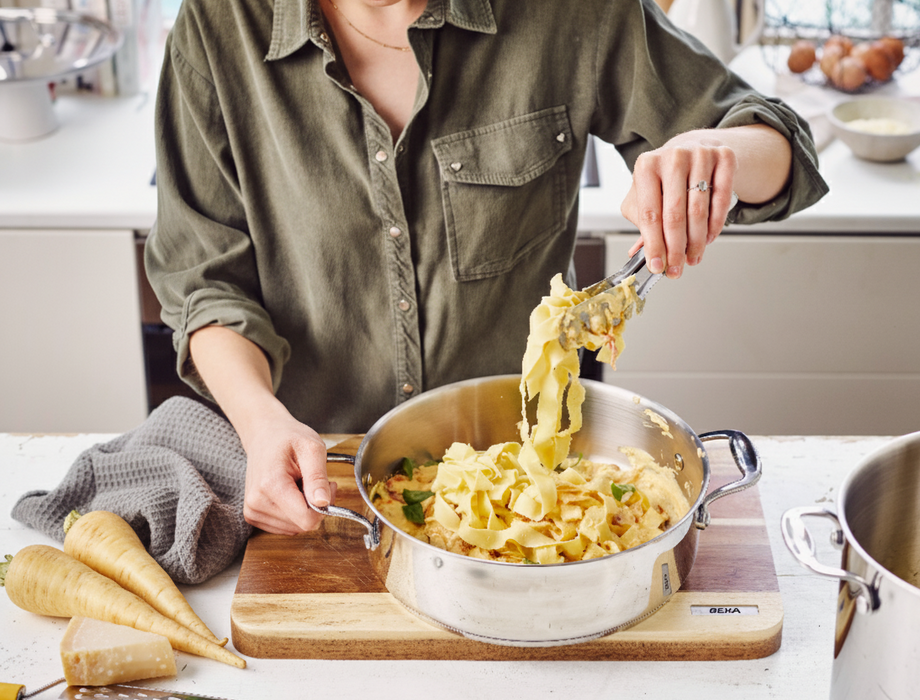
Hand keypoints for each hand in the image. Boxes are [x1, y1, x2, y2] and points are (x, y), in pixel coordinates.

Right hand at [240, 404, 337, 533]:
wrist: (264, 435)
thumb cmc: (288, 438)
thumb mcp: (312, 448)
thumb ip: (317, 477)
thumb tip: (323, 503)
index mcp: (271, 485)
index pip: (306, 519)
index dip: (324, 506)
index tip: (326, 485)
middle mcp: (256, 502)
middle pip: (302, 525)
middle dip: (315, 506)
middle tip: (314, 481)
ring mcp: (252, 511)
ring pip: (295, 528)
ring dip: (304, 510)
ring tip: (300, 483)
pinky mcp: (252, 516)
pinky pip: (285, 527)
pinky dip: (293, 513)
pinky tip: (290, 492)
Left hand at [621, 129, 737, 279]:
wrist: (692, 146)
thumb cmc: (665, 177)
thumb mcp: (645, 194)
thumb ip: (642, 222)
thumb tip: (639, 253)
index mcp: (646, 165)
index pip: (649, 213)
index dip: (653, 244)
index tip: (657, 265)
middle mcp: (673, 156)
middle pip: (674, 214)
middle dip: (675, 248)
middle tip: (676, 268)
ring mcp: (700, 154)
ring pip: (699, 210)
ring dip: (696, 241)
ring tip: (692, 257)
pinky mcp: (724, 157)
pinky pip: (721, 199)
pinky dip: (715, 225)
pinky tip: (708, 239)